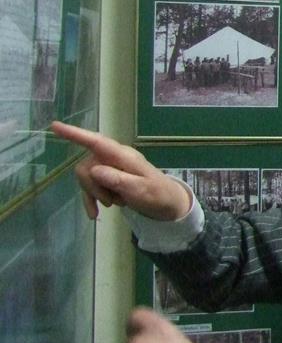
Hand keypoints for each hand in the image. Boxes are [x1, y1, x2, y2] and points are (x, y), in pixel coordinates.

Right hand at [50, 121, 190, 220]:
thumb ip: (119, 180)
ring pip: (85, 178)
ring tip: (117, 203)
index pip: (96, 142)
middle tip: (113, 200)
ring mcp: (109, 168)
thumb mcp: (141, 189)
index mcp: (123, 155)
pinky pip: (89, 188)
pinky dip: (91, 201)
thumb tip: (95, 170)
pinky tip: (94, 215)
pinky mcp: (107, 180)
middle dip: (93, 187)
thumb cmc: (157, 194)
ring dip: (97, 194)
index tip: (55, 126)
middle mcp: (113, 158)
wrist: (166, 204)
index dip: (75, 134)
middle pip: (86, 166)